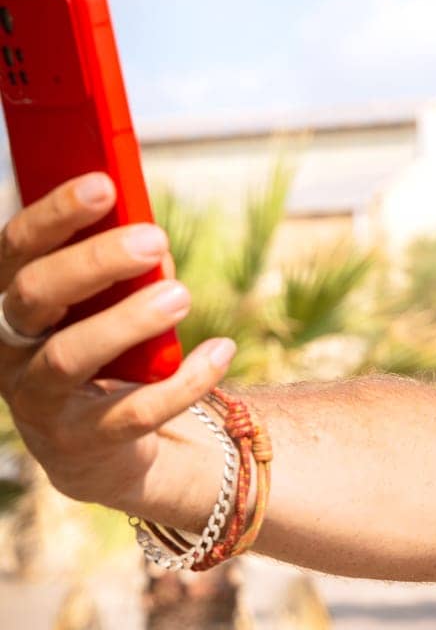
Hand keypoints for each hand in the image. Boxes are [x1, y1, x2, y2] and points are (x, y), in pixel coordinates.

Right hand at [0, 172, 234, 511]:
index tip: (105, 184)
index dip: (55, 213)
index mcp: (11, 299)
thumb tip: (152, 239)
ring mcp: (38, 399)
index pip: (18, 247)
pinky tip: (221, 350)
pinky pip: (132, 412)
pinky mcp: (80, 441)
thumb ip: (120, 270)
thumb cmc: (105, 349)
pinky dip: (183, 382)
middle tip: (154, 239)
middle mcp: (9, 348)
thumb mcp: (106, 304)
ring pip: (68, 356)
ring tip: (180, 295)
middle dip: (94, 261)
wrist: (100, 445)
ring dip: (128, 321)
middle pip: (35, 294)